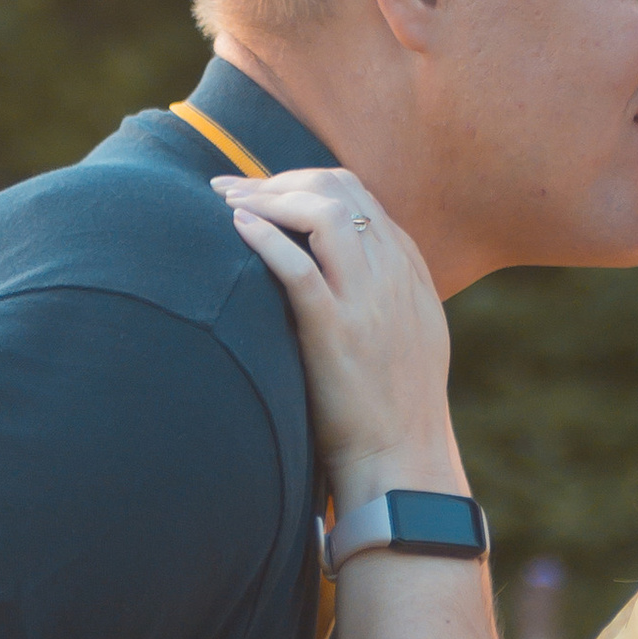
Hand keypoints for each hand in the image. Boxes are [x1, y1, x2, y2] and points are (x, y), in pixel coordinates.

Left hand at [217, 168, 458, 500]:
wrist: (402, 458)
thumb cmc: (394, 404)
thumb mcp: (409, 331)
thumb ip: (385, 288)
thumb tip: (342, 261)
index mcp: (408, 270)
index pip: (357, 194)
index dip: (301, 181)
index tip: (260, 190)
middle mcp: (392, 275)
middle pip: (338, 190)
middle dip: (279, 179)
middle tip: (231, 189)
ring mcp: (367, 301)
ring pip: (323, 213)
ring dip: (268, 198)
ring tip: (228, 203)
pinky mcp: (337, 333)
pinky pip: (300, 269)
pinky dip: (266, 239)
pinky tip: (236, 227)